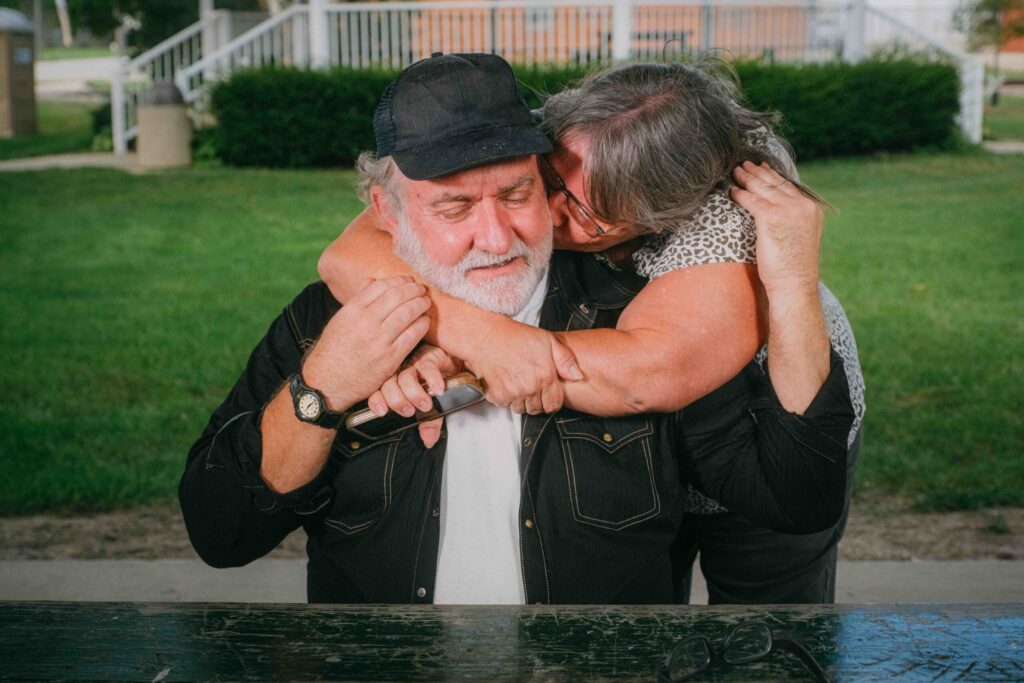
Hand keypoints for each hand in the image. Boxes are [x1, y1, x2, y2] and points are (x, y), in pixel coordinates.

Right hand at [302, 276, 431, 410]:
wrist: (327, 382)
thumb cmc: (334, 350)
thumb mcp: (340, 320)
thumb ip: (357, 300)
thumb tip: (372, 280)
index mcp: (352, 310)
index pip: (381, 285)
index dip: (399, 280)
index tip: (408, 281)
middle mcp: (365, 322)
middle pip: (397, 296)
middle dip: (414, 289)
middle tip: (422, 289)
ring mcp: (379, 340)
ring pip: (408, 312)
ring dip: (421, 304)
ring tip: (426, 302)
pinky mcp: (390, 358)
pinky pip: (412, 335)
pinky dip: (422, 325)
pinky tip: (425, 321)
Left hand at [367, 344, 463, 448]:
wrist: (453, 362)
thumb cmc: (438, 382)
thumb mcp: (433, 407)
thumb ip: (429, 423)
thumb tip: (429, 440)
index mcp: (395, 384)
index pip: (378, 393)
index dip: (377, 401)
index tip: (381, 412)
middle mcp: (401, 373)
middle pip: (389, 386)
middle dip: (397, 401)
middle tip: (409, 411)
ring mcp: (414, 364)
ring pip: (406, 378)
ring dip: (414, 393)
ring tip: (425, 405)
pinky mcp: (430, 357)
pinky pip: (427, 368)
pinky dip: (432, 380)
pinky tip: (438, 390)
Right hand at [466, 319, 581, 414]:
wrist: (486, 335)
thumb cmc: (515, 336)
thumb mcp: (548, 340)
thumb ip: (566, 359)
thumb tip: (578, 376)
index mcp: (546, 376)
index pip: (554, 405)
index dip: (551, 400)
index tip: (546, 393)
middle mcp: (530, 388)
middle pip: (538, 409)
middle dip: (536, 401)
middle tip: (530, 385)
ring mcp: (513, 394)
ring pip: (522, 409)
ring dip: (521, 401)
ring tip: (517, 383)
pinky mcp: (497, 396)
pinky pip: (506, 405)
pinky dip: (506, 398)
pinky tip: (506, 382)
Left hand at [730, 161, 822, 296]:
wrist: (794, 284)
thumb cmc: (793, 268)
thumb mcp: (798, 237)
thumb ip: (792, 221)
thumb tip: (778, 215)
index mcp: (811, 209)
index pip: (789, 186)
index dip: (773, 176)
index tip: (763, 167)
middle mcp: (802, 206)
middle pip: (775, 183)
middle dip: (758, 172)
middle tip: (745, 164)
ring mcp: (788, 210)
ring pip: (763, 188)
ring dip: (747, 178)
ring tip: (736, 172)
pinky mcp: (771, 217)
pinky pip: (752, 201)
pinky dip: (741, 194)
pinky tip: (732, 191)